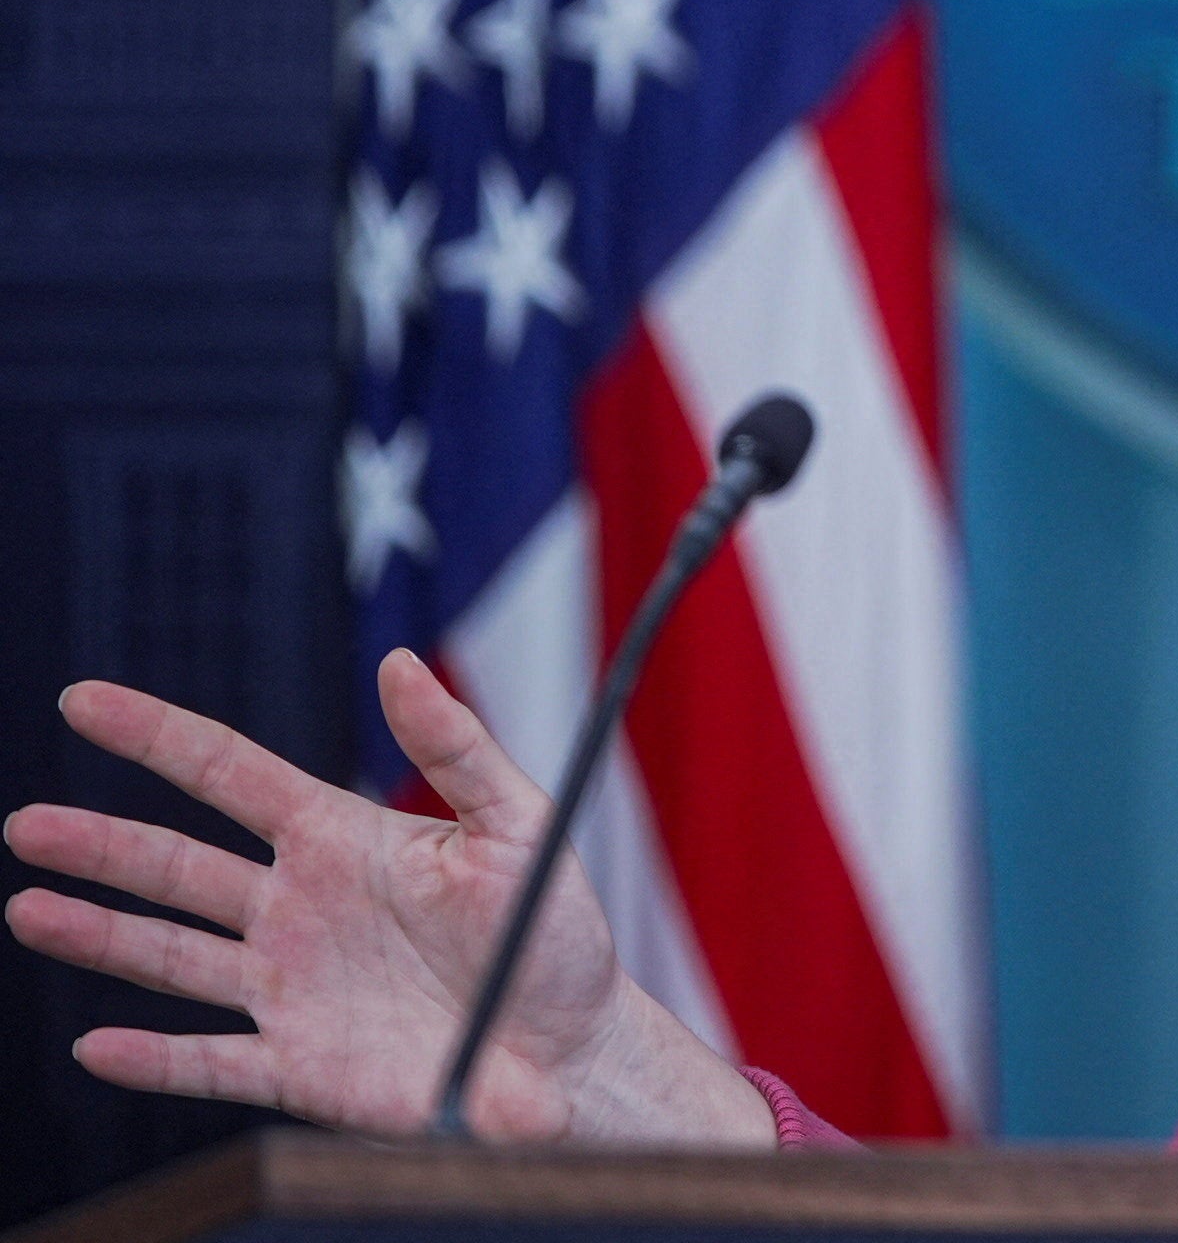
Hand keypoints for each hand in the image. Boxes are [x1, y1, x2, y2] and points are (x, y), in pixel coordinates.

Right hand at [4, 652, 768, 1143]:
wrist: (572, 1049)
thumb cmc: (552, 932)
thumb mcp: (519, 824)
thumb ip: (456, 746)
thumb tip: (399, 662)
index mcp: (343, 839)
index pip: (231, 773)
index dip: (157, 735)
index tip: (84, 700)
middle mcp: (298, 908)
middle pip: (176, 866)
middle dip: (100, 843)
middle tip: (25, 824)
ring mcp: (288, 988)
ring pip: (169, 957)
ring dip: (97, 935)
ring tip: (29, 908)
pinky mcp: (296, 1066)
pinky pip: (207, 1061)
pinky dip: (151, 1058)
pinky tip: (96, 1045)